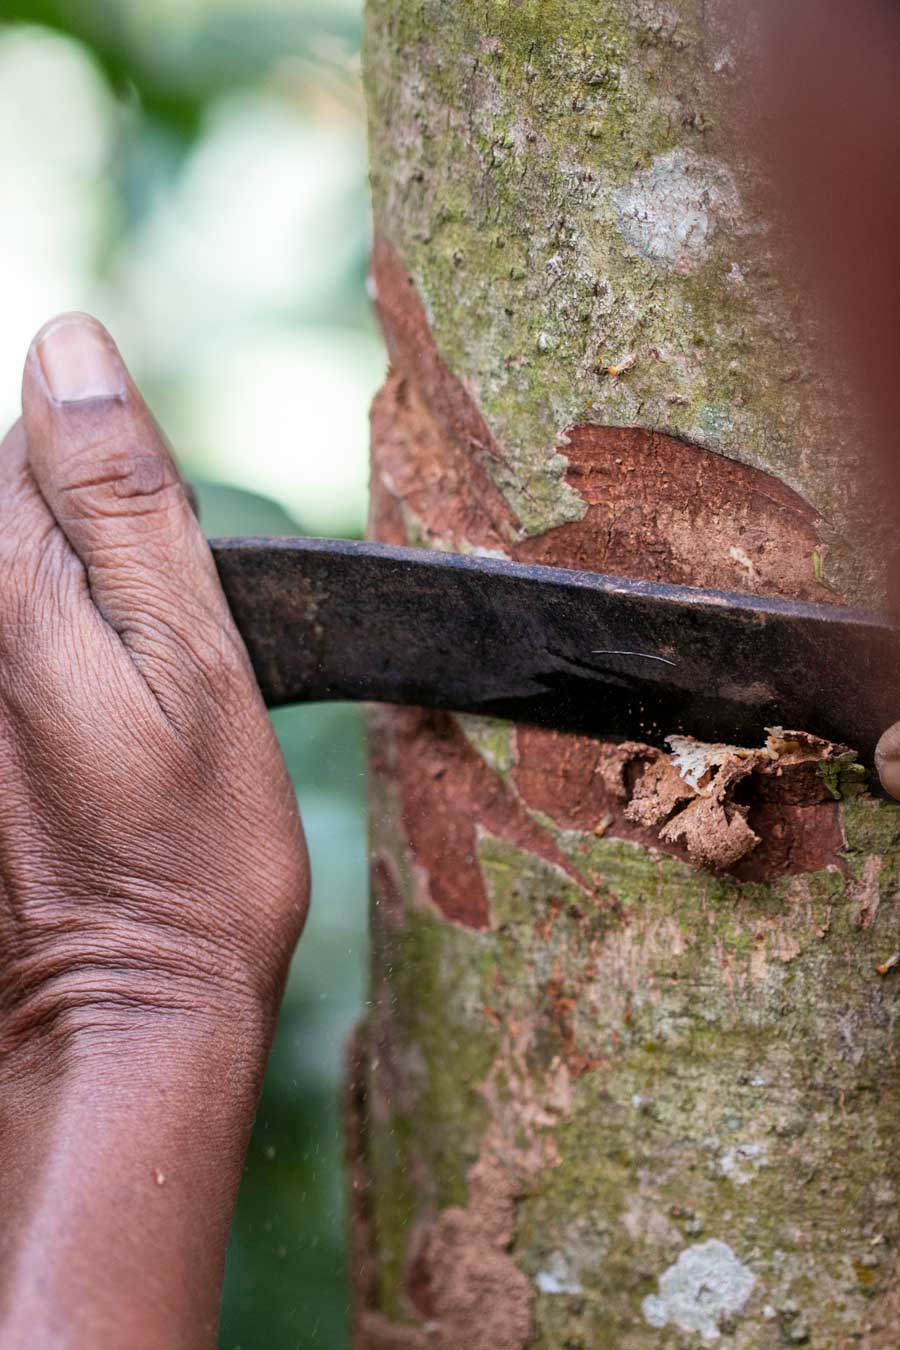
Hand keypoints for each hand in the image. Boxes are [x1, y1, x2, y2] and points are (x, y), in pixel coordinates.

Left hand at [0, 314, 308, 1347]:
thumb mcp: (198, 666)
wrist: (121, 1018)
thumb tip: (70, 348)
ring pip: (10, 576)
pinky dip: (53, 660)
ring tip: (118, 714)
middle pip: (5, 503)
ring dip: (70, 608)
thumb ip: (128, 507)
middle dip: (85, 543)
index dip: (119, 479)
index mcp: (4, 591)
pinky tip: (85, 738)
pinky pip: (13, 645)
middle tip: (150, 667)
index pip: (32, 438)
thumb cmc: (190, 857)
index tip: (168, 577)